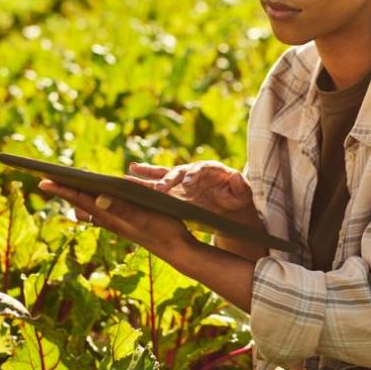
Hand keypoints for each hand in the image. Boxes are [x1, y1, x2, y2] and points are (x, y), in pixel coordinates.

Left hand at [38, 178, 191, 258]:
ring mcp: (118, 224)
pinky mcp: (127, 225)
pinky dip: (94, 203)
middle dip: (65, 192)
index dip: (63, 190)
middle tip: (46, 181)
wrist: (177, 250)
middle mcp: (111, 221)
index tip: (43, 182)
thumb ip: (122, 208)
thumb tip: (97, 198)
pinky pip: (103, 213)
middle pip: (81, 204)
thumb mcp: (144, 217)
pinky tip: (96, 201)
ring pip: (91, 210)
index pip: (81, 200)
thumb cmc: (164, 230)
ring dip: (78, 198)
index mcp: (112, 216)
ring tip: (66, 188)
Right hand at [128, 161, 255, 221]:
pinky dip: (143, 180)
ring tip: (131, 174)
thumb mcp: (243, 193)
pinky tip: (128, 178)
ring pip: (163, 175)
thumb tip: (236, 176)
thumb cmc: (236, 195)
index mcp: (209, 169)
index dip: (192, 176)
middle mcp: (192, 171)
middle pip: (178, 172)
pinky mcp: (173, 188)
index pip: (199, 169)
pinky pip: (157, 182)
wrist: (228, 200)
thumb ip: (240, 186)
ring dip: (149, 176)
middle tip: (159, 189)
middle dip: (168, 179)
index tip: (186, 185)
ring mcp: (181, 179)